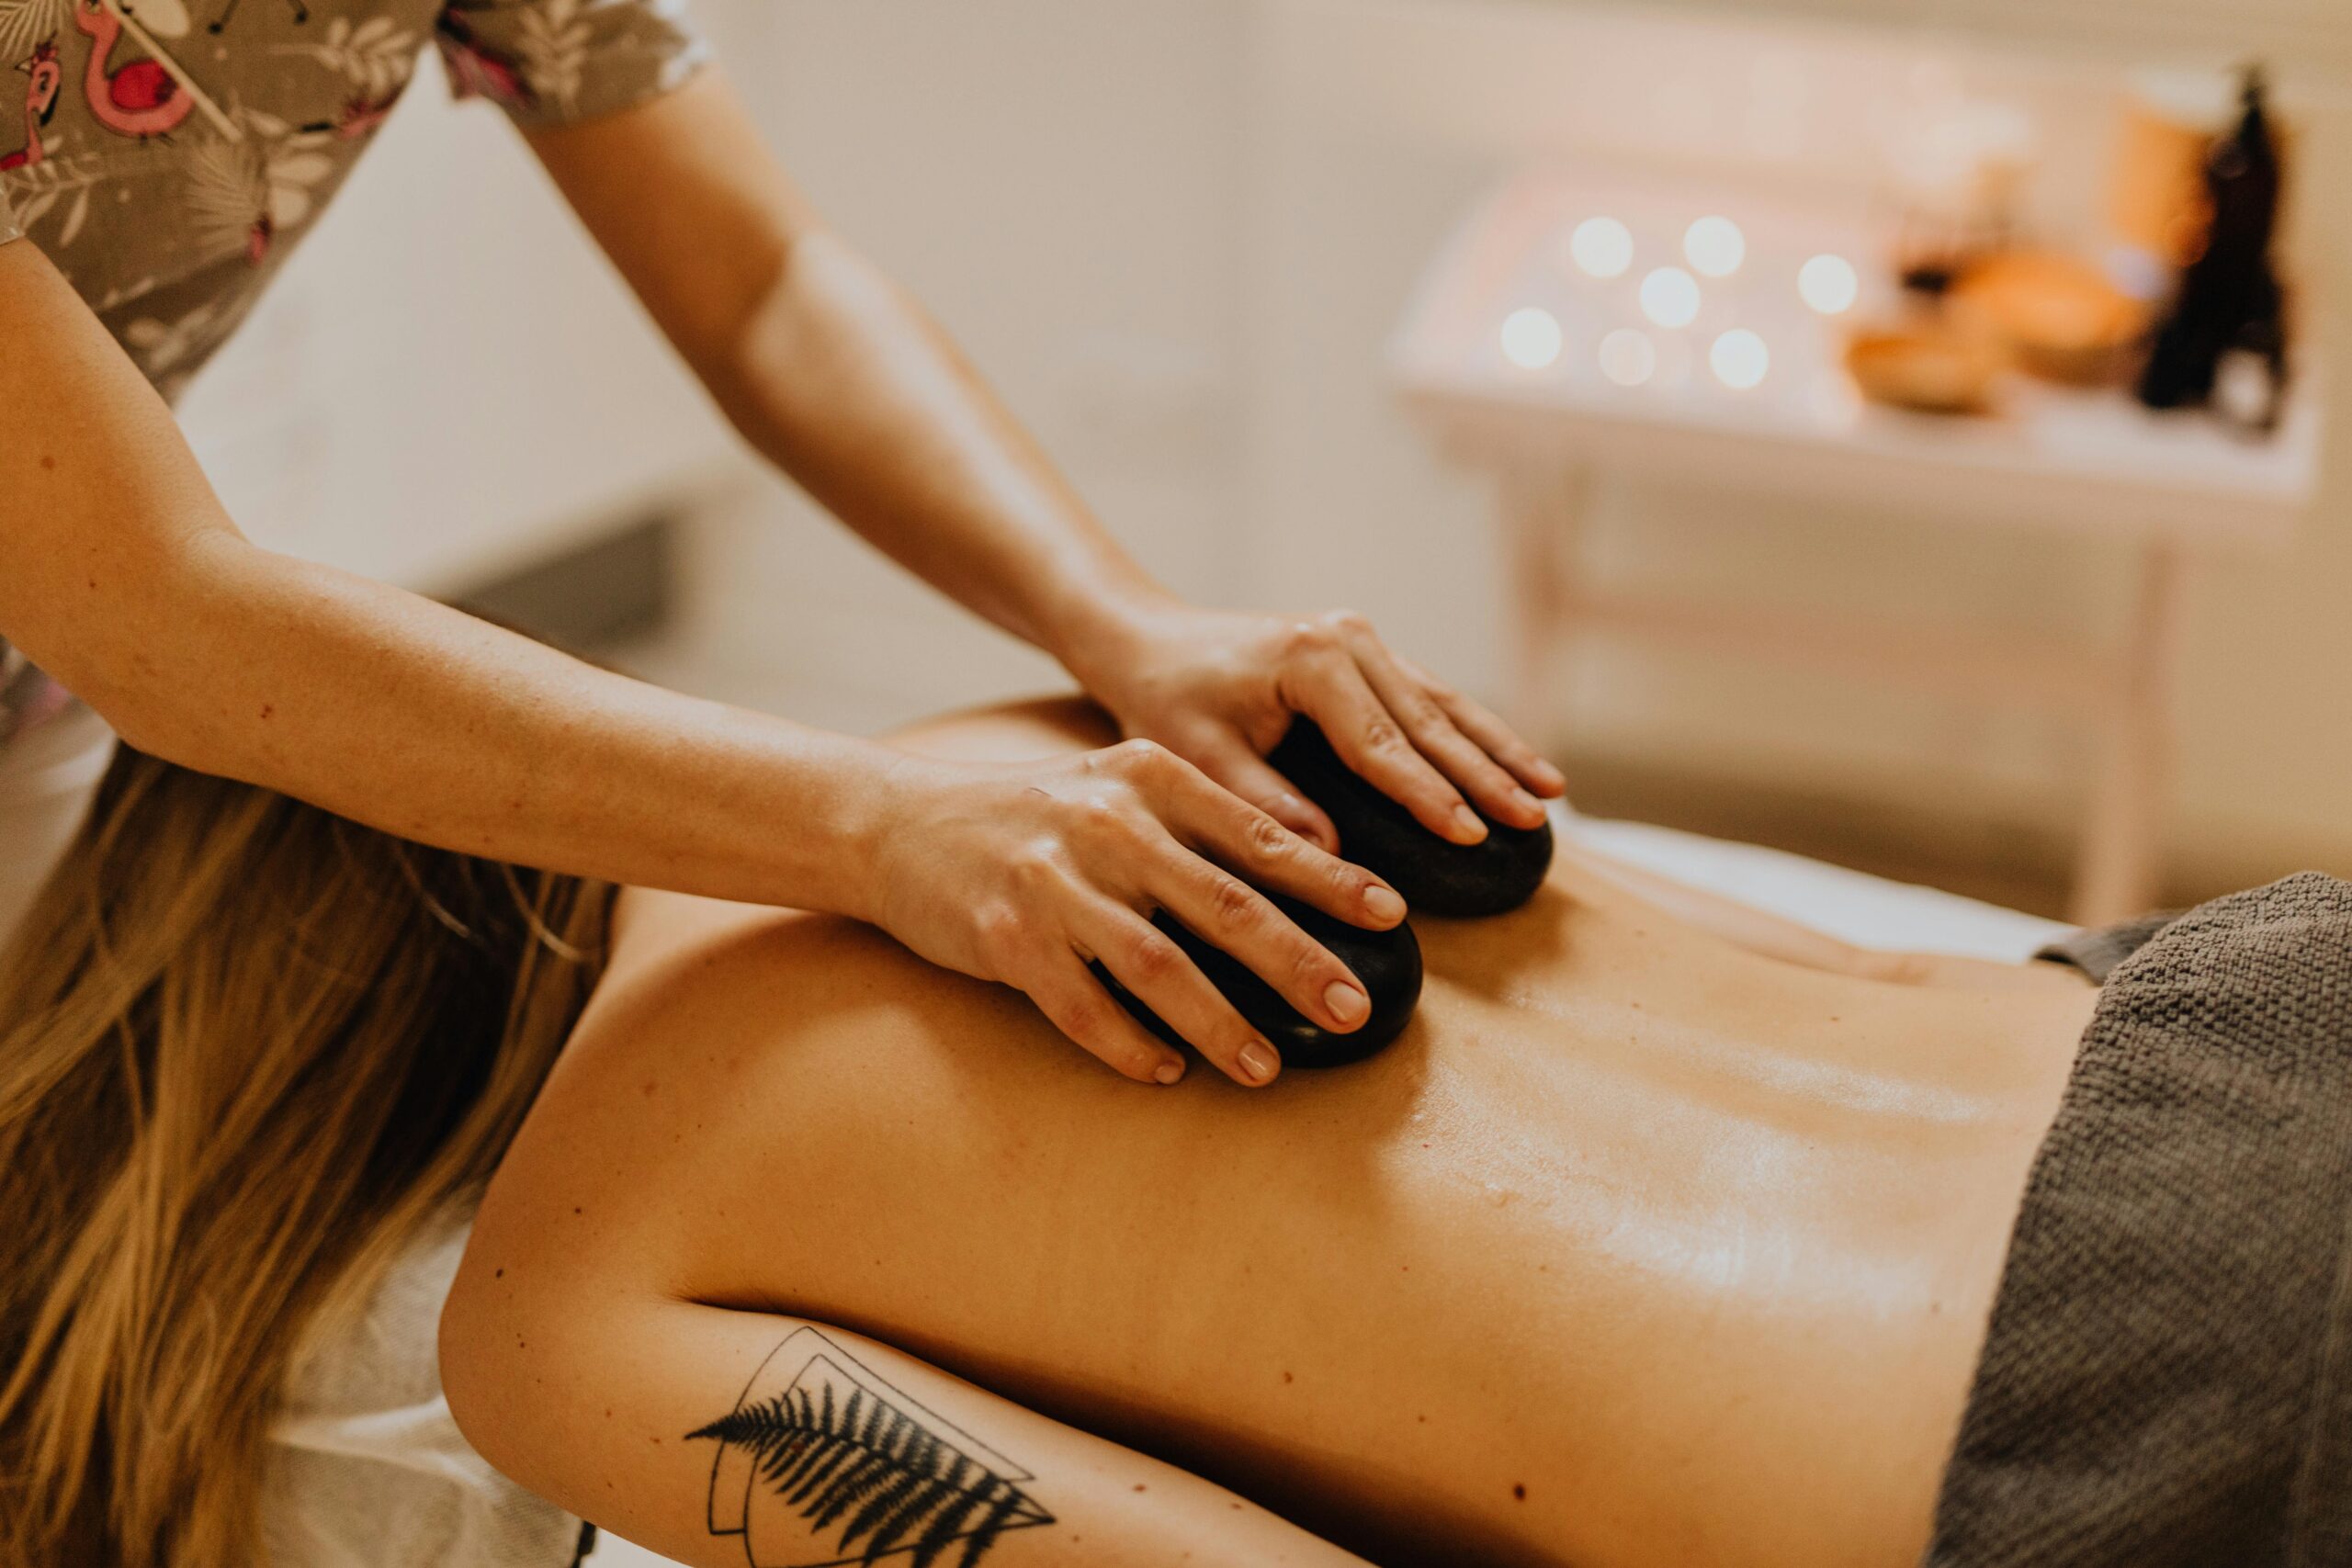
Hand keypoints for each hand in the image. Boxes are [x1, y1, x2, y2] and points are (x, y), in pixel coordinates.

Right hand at [862, 739, 1407, 1086]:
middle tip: (1355, 1009)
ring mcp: (1053, 881)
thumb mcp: (1116, 791)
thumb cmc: (1030, 815)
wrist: (898, 825)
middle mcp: (1106, 824)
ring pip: (1159, 964)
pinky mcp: (1005, 937)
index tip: (1390, 916)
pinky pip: (1082, 1008)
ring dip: (1221, 1023)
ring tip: (1268, 1067)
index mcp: (1147, 777)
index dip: (1328, 878)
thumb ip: (1196, 823)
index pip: (1257, 833)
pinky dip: (1130, 1046)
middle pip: (1223, 903)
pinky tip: (1169, 1073)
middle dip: (1298, 961)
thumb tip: (1303, 875)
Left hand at [1069, 604, 1565, 854]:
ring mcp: (1364, 640)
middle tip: (1531, 820)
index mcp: (1311, 660)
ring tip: (1551, 792)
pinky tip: (1517, 762)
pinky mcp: (1368, 652)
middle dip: (1485, 774)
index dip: (1427, 794)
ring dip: (1499, 750)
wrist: (1151, 641)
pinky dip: (1476, 732)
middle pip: (1428, 720)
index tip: (1472, 835)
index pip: (1380, 742)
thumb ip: (1265, 804)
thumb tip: (1331, 857)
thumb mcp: (1200, 758)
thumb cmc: (1167, 700)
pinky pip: (1432, 698)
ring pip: (1445, 704)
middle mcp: (1349, 639)